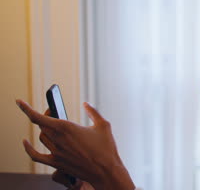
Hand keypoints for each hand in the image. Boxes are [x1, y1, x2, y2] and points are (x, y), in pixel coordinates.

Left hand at [16, 99, 134, 189]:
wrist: (105, 171)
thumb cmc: (106, 148)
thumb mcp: (103, 125)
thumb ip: (93, 112)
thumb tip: (86, 104)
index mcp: (67, 128)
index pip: (39, 117)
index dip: (26, 109)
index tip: (19, 102)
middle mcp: (58, 140)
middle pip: (42, 125)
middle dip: (45, 115)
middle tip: (53, 110)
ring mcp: (56, 153)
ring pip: (42, 137)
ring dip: (44, 128)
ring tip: (51, 123)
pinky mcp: (56, 163)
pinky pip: (36, 156)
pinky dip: (28, 149)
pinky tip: (25, 142)